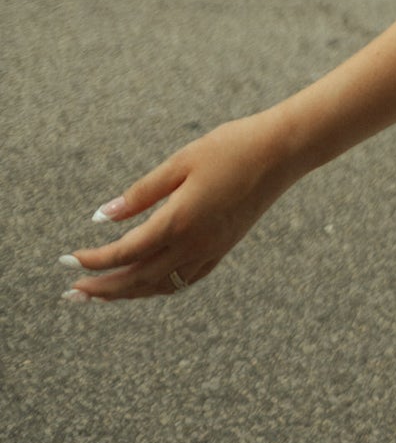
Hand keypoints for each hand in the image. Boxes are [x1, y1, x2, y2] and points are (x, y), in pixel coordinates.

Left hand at [58, 113, 296, 302]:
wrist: (282, 152)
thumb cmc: (230, 147)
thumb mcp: (180, 162)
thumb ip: (140, 193)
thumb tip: (102, 217)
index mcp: (178, 221)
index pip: (124, 252)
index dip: (93, 260)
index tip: (66, 260)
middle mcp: (193, 245)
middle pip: (137, 280)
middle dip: (102, 289)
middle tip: (71, 294)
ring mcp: (210, 251)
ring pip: (160, 286)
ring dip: (127, 294)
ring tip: (100, 295)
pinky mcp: (222, 249)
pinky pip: (183, 281)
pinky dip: (158, 287)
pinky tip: (146, 283)